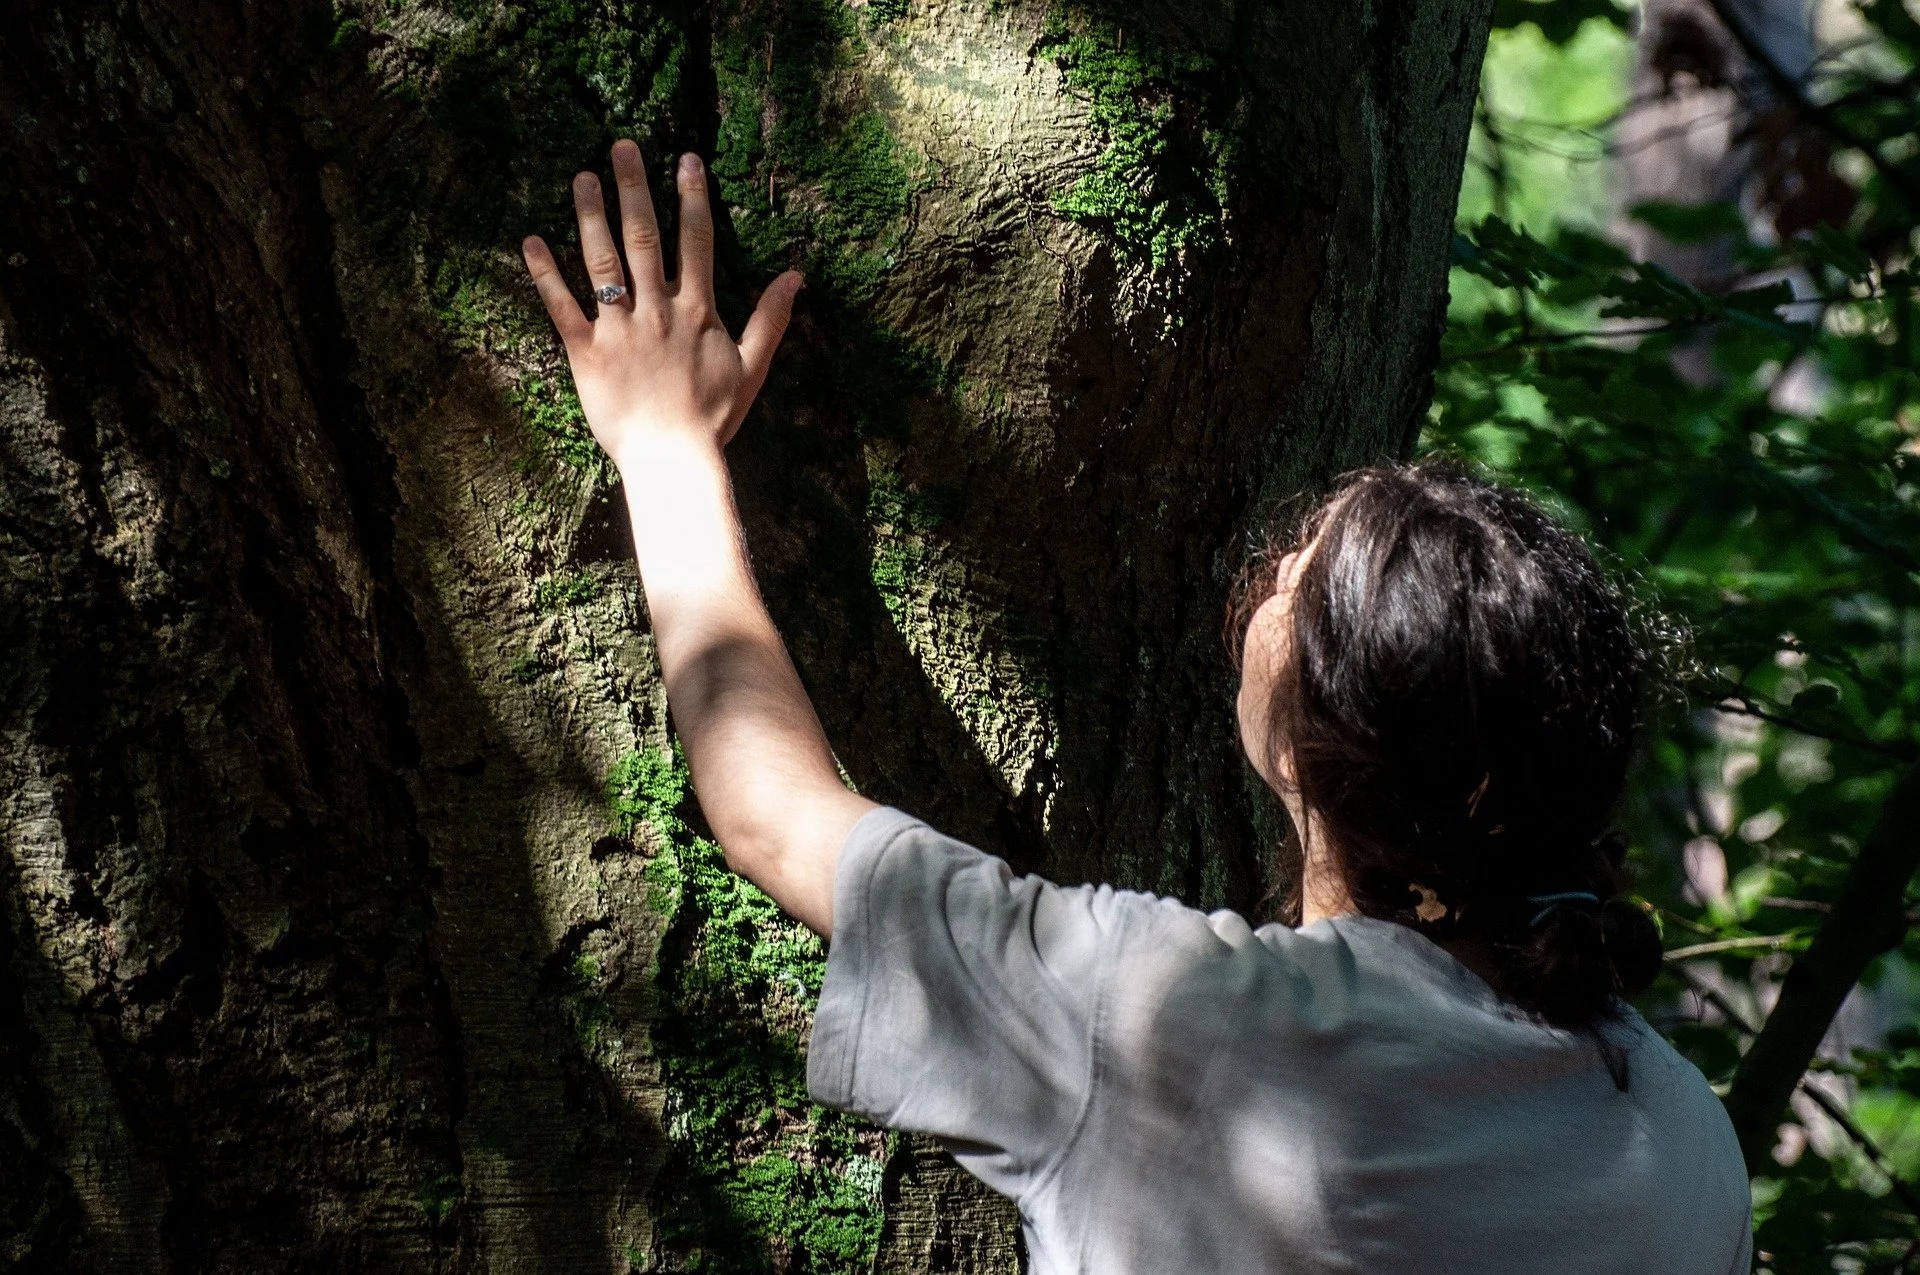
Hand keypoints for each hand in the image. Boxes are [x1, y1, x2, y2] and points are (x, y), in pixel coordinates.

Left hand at [521, 141, 803, 470]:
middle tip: (622, 147)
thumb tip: (796, 276)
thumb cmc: (713, 417)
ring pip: (603, 262)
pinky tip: (533, 240)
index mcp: (697, 311)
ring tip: (583, 177)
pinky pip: (561, 307)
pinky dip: (545, 274)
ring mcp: (619, 329)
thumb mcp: (752, 367)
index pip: (696, 242)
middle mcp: (657, 310)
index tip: (686, 160)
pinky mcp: (586, 352)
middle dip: (635, 189)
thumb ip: (772, 318)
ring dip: (591, 216)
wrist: (673, 459)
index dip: (693, 198)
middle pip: (644, 238)